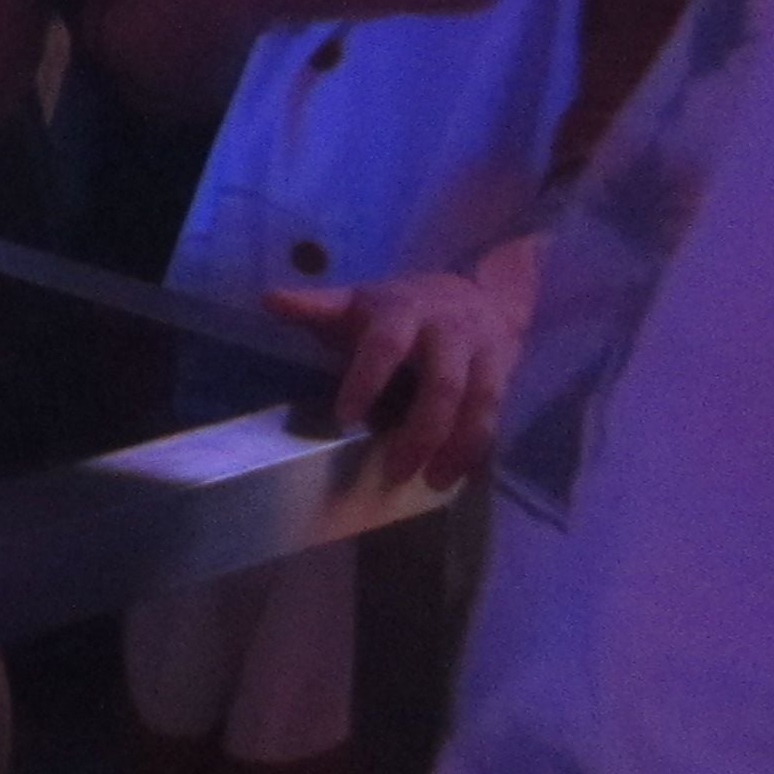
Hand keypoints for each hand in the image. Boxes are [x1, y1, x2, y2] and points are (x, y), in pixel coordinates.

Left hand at [267, 235, 536, 487]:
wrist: (478, 291)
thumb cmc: (401, 306)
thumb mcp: (357, 301)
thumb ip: (316, 306)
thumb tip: (269, 300)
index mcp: (404, 311)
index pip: (386, 346)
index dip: (367, 380)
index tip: (345, 419)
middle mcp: (448, 331)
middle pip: (443, 384)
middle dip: (421, 431)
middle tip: (394, 471)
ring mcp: (482, 353)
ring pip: (477, 403)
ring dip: (457, 446)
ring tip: (433, 482)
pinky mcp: (503, 375)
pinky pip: (495, 415)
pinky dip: (479, 448)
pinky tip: (461, 476)